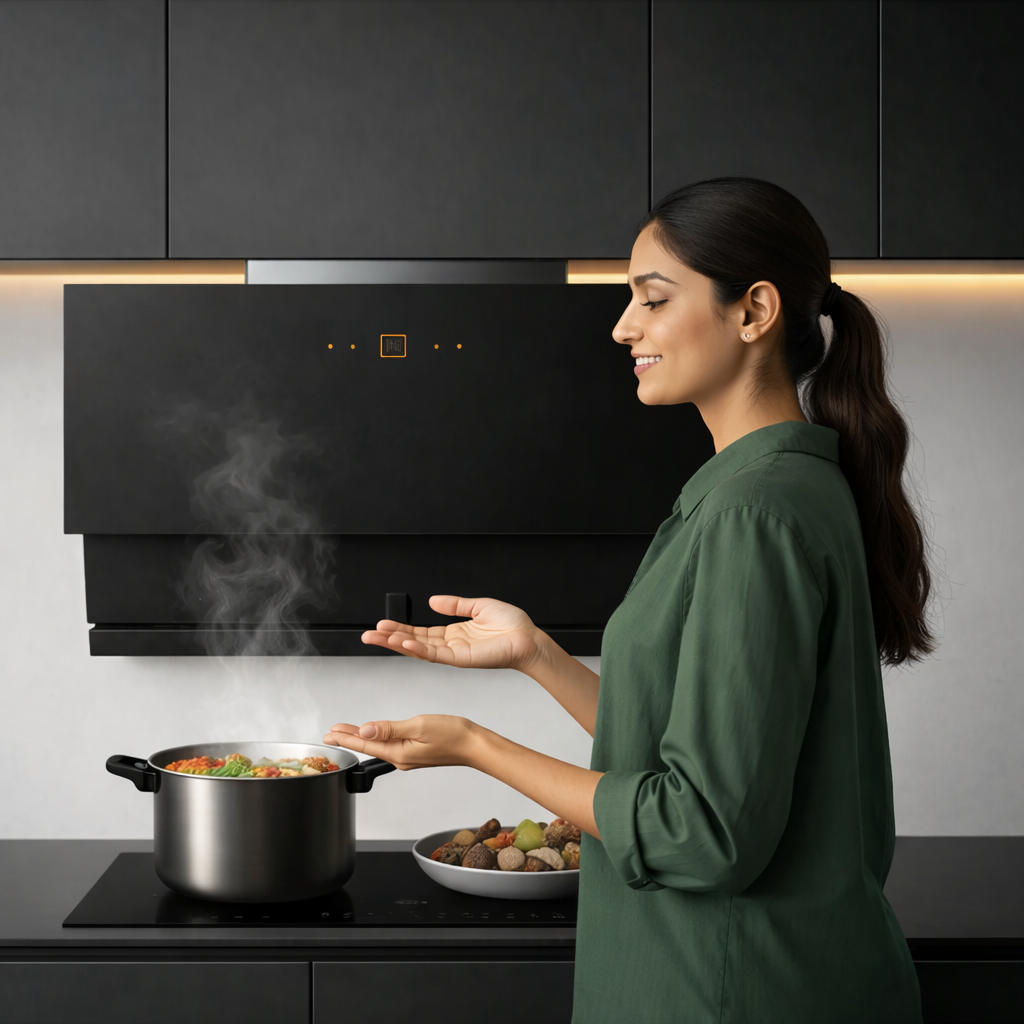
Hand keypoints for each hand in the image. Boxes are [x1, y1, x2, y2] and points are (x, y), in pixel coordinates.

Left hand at [325, 715, 602, 838]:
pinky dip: (379, 739)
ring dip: (363, 738)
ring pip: (379, 746)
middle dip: (349, 739)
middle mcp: (402, 758)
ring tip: (348, 732)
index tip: (330, 733)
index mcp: (399, 753)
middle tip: (331, 733)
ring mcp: (410, 756)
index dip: (345, 738)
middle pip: (370, 747)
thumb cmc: (454, 735)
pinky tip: (377, 734)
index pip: (365, 745)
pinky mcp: (417, 753)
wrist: (477, 745)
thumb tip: (365, 730)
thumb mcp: (418, 726)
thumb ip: (389, 729)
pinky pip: (391, 745)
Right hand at [361, 595, 545, 670]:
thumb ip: (455, 604)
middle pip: (414, 641)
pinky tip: (405, 642)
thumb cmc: (512, 625)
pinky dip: (419, 648)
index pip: (420, 631)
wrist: (529, 638)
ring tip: (379, 637)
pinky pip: (436, 654)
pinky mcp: (462, 659)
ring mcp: (454, 653)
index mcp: (454, 633)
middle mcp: (451, 645)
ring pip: (419, 649)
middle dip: (390, 638)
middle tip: (368, 634)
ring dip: (398, 643)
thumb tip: (433, 600)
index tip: (382, 624)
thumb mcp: (479, 606)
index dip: (400, 628)